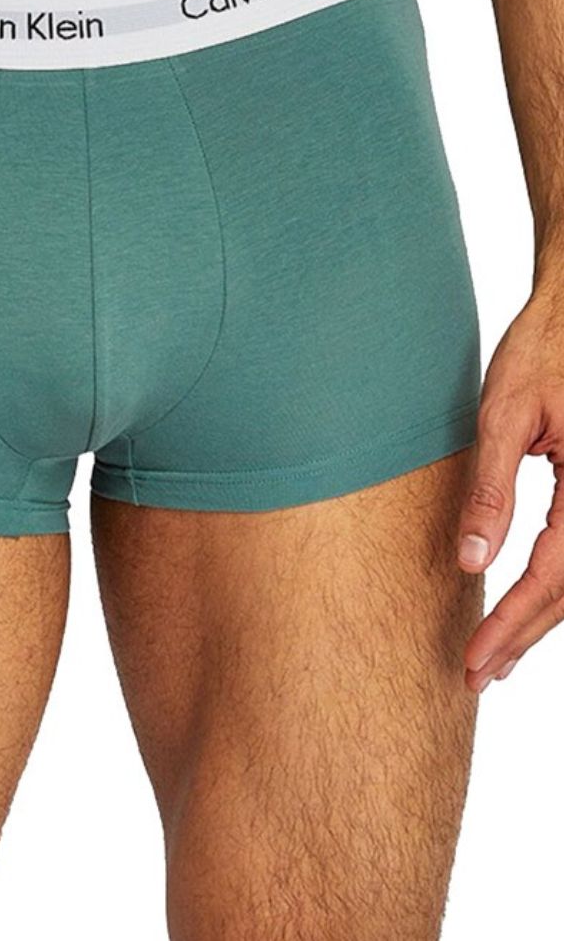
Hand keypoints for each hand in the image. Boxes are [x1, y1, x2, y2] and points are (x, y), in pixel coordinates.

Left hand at [458, 283, 563, 691]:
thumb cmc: (541, 352)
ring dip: (541, 620)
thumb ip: (490, 490)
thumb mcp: (504, 414)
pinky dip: (556, 587)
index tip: (474, 659)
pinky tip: (524, 605)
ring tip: (496, 658)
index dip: (513, 621)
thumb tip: (470, 562)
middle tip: (476, 674)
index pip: (554, 574)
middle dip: (524, 635)